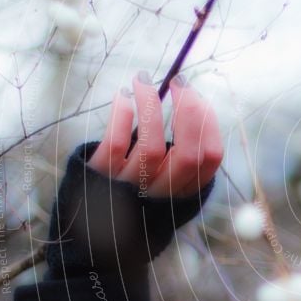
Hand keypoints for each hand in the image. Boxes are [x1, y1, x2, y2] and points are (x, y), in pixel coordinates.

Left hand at [87, 71, 222, 197]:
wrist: (90, 221)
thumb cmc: (133, 187)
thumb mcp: (164, 178)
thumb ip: (179, 150)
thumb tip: (187, 98)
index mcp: (184, 191)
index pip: (210, 157)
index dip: (207, 121)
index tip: (195, 94)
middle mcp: (162, 194)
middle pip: (188, 155)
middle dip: (188, 111)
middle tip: (177, 81)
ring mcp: (131, 189)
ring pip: (151, 148)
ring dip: (150, 105)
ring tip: (142, 79)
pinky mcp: (101, 179)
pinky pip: (115, 146)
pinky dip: (121, 116)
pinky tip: (122, 97)